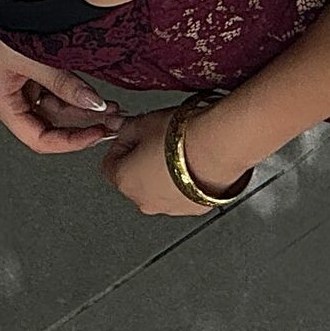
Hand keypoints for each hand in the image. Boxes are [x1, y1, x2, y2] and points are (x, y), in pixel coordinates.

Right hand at [0, 0, 125, 151]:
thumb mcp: (32, 58)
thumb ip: (64, 83)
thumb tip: (94, 105)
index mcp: (4, 102)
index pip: (40, 139)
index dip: (70, 142)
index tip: (97, 135)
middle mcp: (13, 96)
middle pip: (52, 123)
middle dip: (83, 124)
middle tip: (115, 120)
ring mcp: (23, 81)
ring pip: (57, 105)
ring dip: (83, 107)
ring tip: (112, 106)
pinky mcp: (31, 66)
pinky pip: (57, 86)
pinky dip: (76, 90)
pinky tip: (96, 90)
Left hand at [98, 106, 246, 216]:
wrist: (220, 146)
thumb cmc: (184, 136)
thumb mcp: (146, 121)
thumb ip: (126, 127)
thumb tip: (119, 126)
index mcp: (124, 180)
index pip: (109, 164)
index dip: (121, 144)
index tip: (133, 134)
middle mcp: (144, 200)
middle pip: (133, 179)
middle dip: (142, 160)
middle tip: (158, 139)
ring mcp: (170, 208)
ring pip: (158, 189)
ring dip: (164, 172)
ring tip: (181, 149)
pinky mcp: (194, 208)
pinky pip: (182, 194)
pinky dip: (185, 181)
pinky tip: (195, 162)